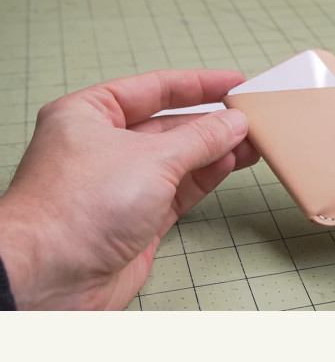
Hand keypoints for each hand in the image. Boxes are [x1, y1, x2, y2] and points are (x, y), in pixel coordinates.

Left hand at [0, 69, 258, 309]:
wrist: (53, 279)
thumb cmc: (79, 207)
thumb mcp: (151, 158)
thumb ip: (199, 138)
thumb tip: (233, 123)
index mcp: (89, 114)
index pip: (152, 89)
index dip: (196, 84)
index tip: (233, 82)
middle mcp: (102, 146)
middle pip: (167, 125)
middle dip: (210, 121)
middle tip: (250, 116)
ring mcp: (120, 184)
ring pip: (177, 159)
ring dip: (214, 151)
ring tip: (253, 141)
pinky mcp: (135, 218)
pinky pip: (178, 190)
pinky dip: (204, 177)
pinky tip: (230, 164)